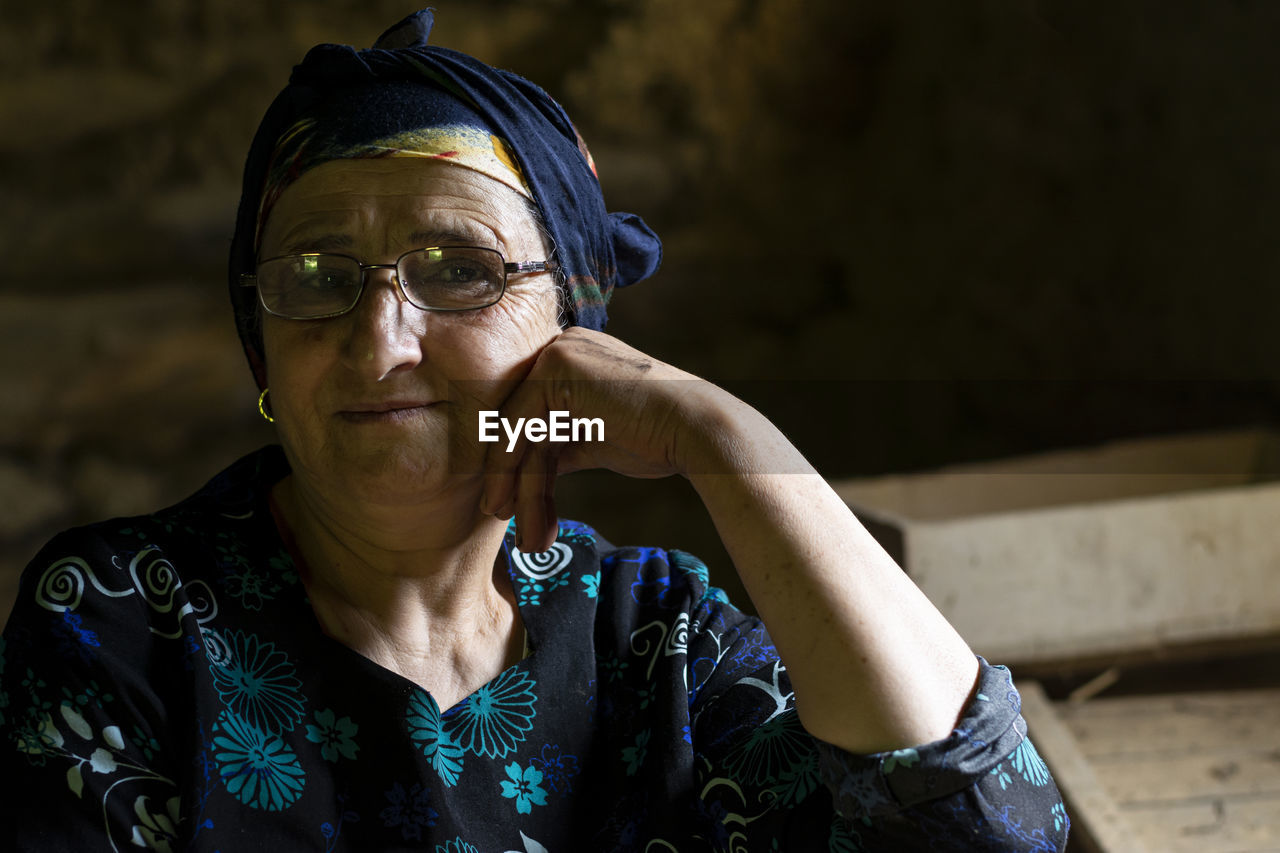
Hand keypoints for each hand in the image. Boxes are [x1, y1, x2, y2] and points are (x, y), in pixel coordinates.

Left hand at [479, 326, 722, 550]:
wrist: (694, 430)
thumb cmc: (656, 438)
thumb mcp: (596, 438)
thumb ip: (562, 442)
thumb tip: (531, 466)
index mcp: (572, 360)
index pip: (528, 414)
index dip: (514, 461)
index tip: (508, 503)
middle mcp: (560, 349)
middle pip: (518, 421)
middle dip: (509, 475)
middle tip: (500, 515)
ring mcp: (558, 355)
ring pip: (517, 429)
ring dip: (513, 483)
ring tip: (513, 524)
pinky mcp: (557, 369)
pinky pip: (520, 425)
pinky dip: (511, 470)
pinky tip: (511, 505)